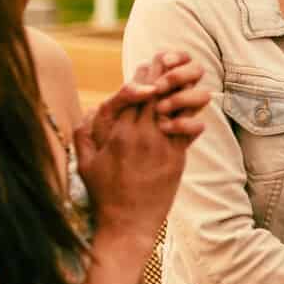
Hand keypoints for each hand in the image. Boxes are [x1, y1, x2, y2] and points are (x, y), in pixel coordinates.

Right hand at [77, 52, 208, 240]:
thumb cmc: (103, 194)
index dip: (141, 77)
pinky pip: (188, 130)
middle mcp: (141, 136)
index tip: (146, 65)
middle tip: (170, 59)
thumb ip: (84, 135)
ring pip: (173, 109)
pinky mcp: (176, 159)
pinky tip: (199, 100)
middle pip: (155, 96)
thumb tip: (87, 112)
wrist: (127, 223)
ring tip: (186, 73)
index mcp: (118, 135)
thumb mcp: (85, 163)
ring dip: (180, 89)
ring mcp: (161, 147)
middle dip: (162, 75)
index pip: (131, 95)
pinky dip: (192, 114)